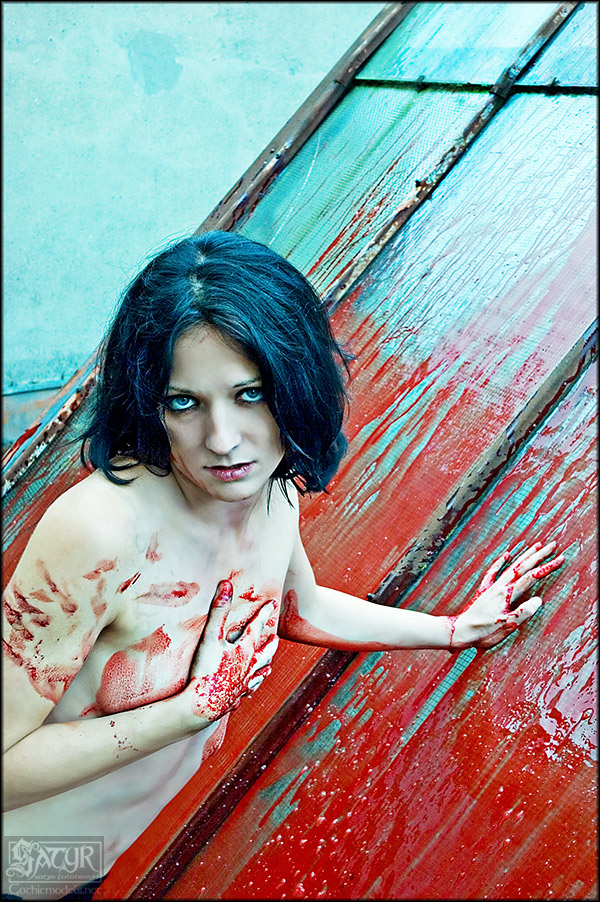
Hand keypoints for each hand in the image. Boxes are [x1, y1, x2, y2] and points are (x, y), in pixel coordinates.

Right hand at [185, 580, 278, 721]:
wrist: (202, 706)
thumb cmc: (206, 670)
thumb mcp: (211, 637)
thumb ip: (218, 610)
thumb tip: (226, 584)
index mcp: (245, 649)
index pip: (257, 627)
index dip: (263, 613)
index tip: (272, 604)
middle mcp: (249, 667)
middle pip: (264, 653)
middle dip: (271, 644)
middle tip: (277, 638)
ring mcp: (243, 684)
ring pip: (259, 674)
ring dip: (265, 667)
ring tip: (269, 666)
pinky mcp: (235, 698)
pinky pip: (247, 691)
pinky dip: (251, 687)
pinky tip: (250, 689)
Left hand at [448, 540, 564, 650]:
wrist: (461, 630)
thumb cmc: (484, 631)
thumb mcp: (507, 625)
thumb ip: (523, 612)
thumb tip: (539, 600)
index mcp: (508, 594)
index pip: (532, 577)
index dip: (547, 567)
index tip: (560, 558)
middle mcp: (501, 587)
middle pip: (523, 566)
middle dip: (539, 555)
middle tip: (553, 545)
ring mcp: (492, 587)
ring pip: (512, 566)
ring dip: (525, 555)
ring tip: (536, 545)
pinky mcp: (485, 590)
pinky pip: (493, 571)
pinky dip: (500, 562)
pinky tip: (506, 555)